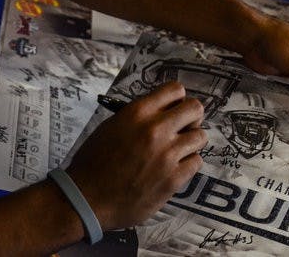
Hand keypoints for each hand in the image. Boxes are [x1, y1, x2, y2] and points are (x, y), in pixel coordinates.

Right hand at [67, 81, 205, 229]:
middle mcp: (156, 129)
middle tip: (181, 128)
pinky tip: (174, 167)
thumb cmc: (94, 162)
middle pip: (195, 109)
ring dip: (190, 142)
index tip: (173, 109)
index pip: (175, 90)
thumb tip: (160, 112)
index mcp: (137, 112)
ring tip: (177, 150)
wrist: (87, 198)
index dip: (176, 100)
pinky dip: (188, 163)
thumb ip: (137, 116)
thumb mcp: (111, 126)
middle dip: (190, 117)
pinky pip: (196, 162)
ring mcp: (167, 155)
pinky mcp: (173, 179)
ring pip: (200, 136)